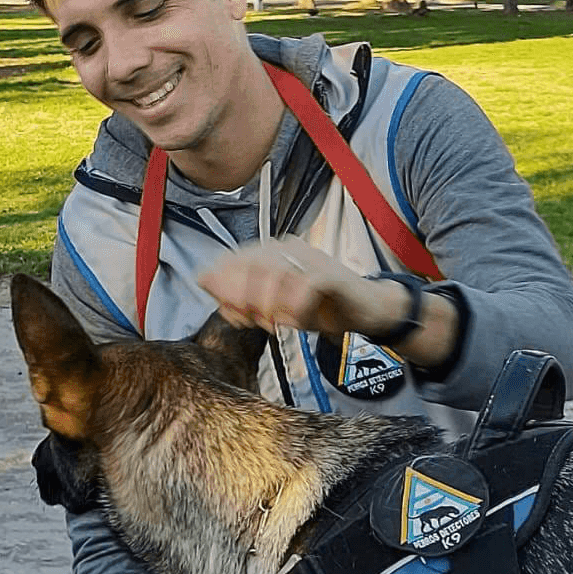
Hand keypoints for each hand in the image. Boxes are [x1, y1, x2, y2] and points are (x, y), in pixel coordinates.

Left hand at [197, 239, 457, 366]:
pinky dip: (295, 308)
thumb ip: (242, 301)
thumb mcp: (276, 310)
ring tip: (274, 325)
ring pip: (274, 273)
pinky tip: (296, 323)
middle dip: (243, 298)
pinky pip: (305, 286)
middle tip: (251, 323)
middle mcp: (289, 248)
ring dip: (267, 304)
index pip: (234, 260)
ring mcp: (310, 259)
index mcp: (273, 252)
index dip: (225, 288)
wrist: (367, 311)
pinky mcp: (331, 274)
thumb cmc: (322, 308)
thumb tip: (205, 284)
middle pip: (250, 265)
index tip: (233, 317)